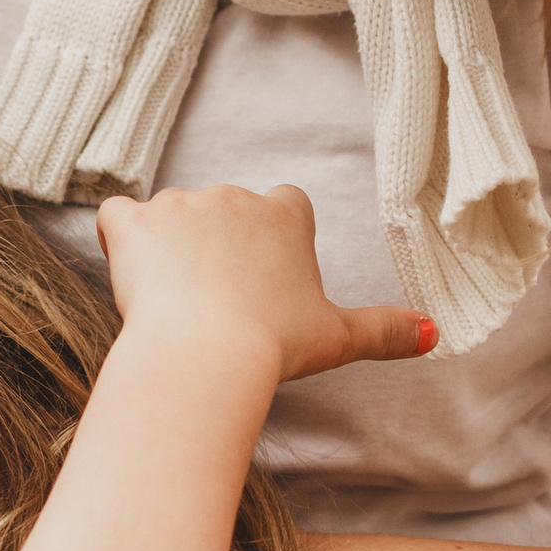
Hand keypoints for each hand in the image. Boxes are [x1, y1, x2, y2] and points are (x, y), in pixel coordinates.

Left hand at [95, 184, 432, 396]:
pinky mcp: (134, 222)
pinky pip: (116, 217)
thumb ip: (386, 330)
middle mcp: (234, 196)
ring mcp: (180, 204)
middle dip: (217, 248)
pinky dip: (119, 241)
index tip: (265, 281)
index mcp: (286, 214)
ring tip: (176, 305)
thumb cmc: (276, 345)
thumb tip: (434, 334)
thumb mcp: (340, 339)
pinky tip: (131, 277)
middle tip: (219, 306)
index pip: (283, 206)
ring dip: (169, 249)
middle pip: (223, 212)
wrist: (209, 354)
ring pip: (170, 216)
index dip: (272, 243)